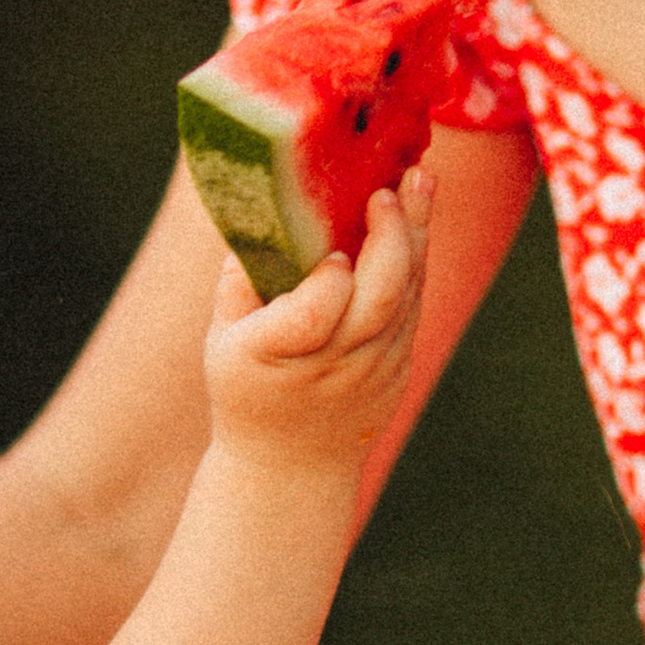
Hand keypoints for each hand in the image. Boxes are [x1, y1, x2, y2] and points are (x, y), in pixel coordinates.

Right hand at [201, 168, 430, 473]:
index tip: (335, 252)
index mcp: (275, 357)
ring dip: (416, 235)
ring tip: (421, 177)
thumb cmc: (248, 388)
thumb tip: (262, 209)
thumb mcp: (223, 339)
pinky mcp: (398, 368)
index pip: (315, 317)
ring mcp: (373, 371)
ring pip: (407, 297)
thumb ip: (240, 280)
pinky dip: (417, 258)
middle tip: (390, 188)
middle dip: (390, 238)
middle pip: (379, 300)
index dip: (330, 283)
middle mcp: (332, 366)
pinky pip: (414, 306)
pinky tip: (416, 217)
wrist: (291, 466)